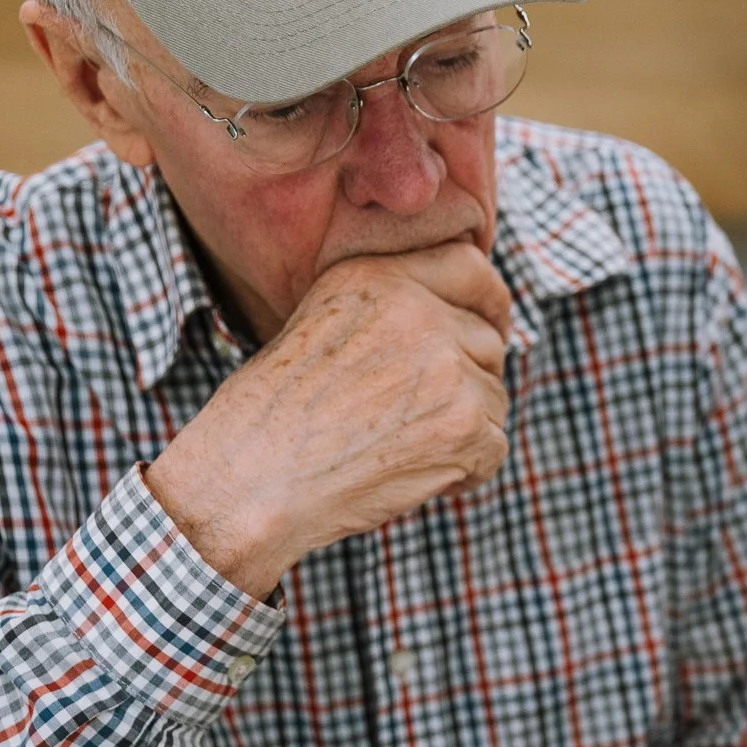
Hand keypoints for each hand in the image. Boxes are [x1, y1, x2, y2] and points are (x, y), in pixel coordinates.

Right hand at [144, 240, 513, 597]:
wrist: (252, 478)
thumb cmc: (277, 414)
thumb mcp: (323, 322)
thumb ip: (393, 306)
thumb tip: (470, 321)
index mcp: (380, 276)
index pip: (474, 268)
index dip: (488, 305)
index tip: (489, 329)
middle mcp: (417, 310)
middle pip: (489, 341)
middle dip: (469, 382)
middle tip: (416, 416)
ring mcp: (445, 367)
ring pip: (495, 398)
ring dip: (463, 430)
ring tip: (396, 446)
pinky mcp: (462, 424)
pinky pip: (493, 449)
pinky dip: (464, 472)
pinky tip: (407, 474)